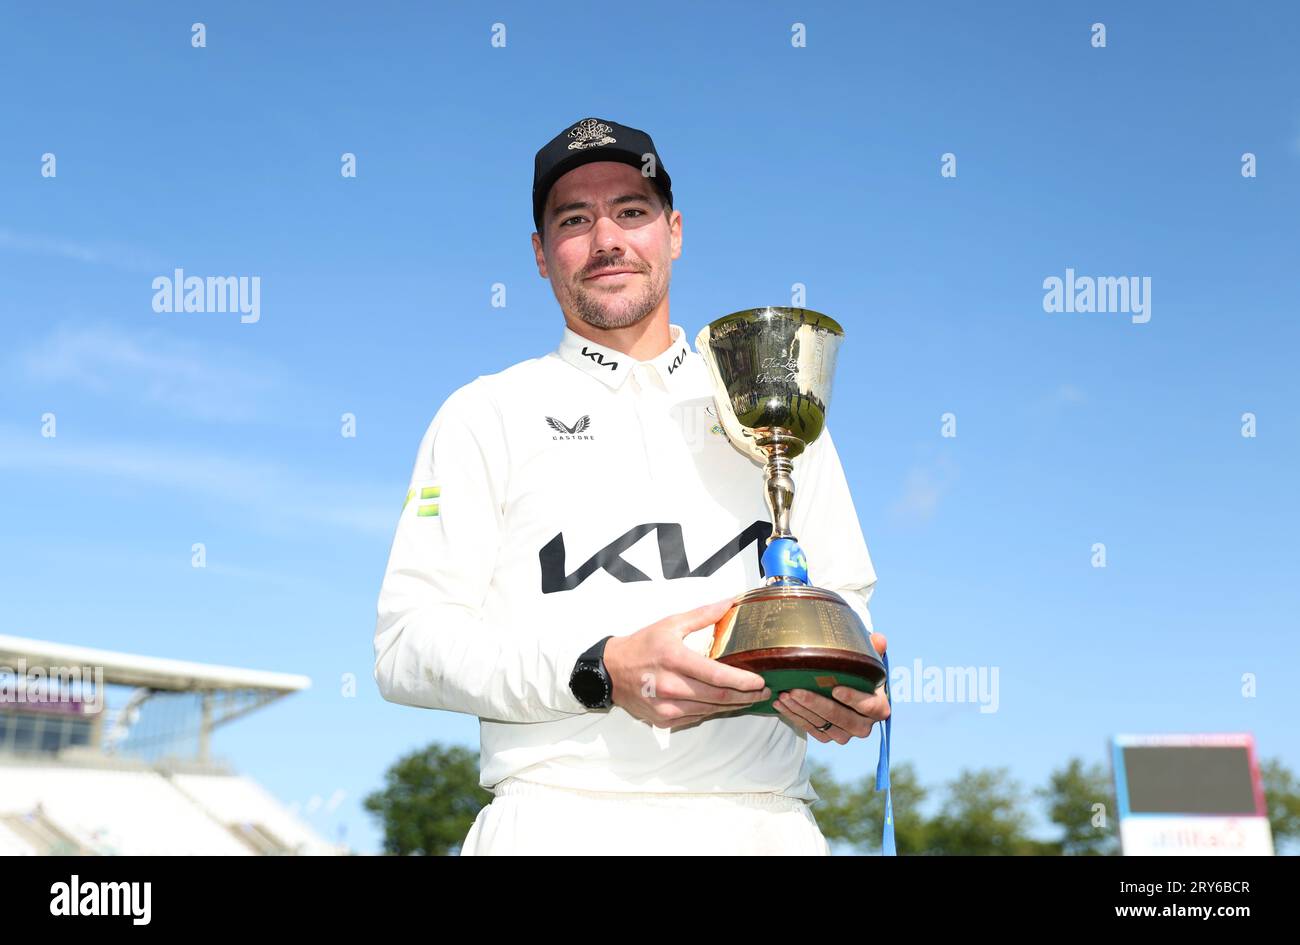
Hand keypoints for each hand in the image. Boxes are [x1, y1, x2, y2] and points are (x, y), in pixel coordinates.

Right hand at [604, 597, 770, 729]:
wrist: (610, 672)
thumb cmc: (642, 646)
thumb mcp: (670, 624)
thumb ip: (702, 615)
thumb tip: (729, 603)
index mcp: (674, 659)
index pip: (716, 676)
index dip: (743, 681)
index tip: (761, 680)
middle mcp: (670, 686)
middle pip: (718, 697)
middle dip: (746, 696)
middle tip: (764, 692)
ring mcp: (666, 707)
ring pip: (710, 711)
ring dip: (733, 705)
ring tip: (750, 698)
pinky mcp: (664, 720)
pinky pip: (696, 718)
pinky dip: (712, 711)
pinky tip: (724, 704)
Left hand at [773, 633, 889, 744]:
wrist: (849, 690)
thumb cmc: (859, 673)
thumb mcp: (868, 660)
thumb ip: (873, 649)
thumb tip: (879, 639)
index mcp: (878, 707)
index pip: (870, 706)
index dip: (854, 699)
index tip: (836, 688)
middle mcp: (863, 725)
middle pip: (842, 719)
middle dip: (817, 704)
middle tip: (796, 690)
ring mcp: (845, 734)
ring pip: (823, 725)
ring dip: (801, 710)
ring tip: (784, 694)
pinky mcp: (828, 737)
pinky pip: (810, 729)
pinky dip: (794, 716)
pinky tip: (780, 703)